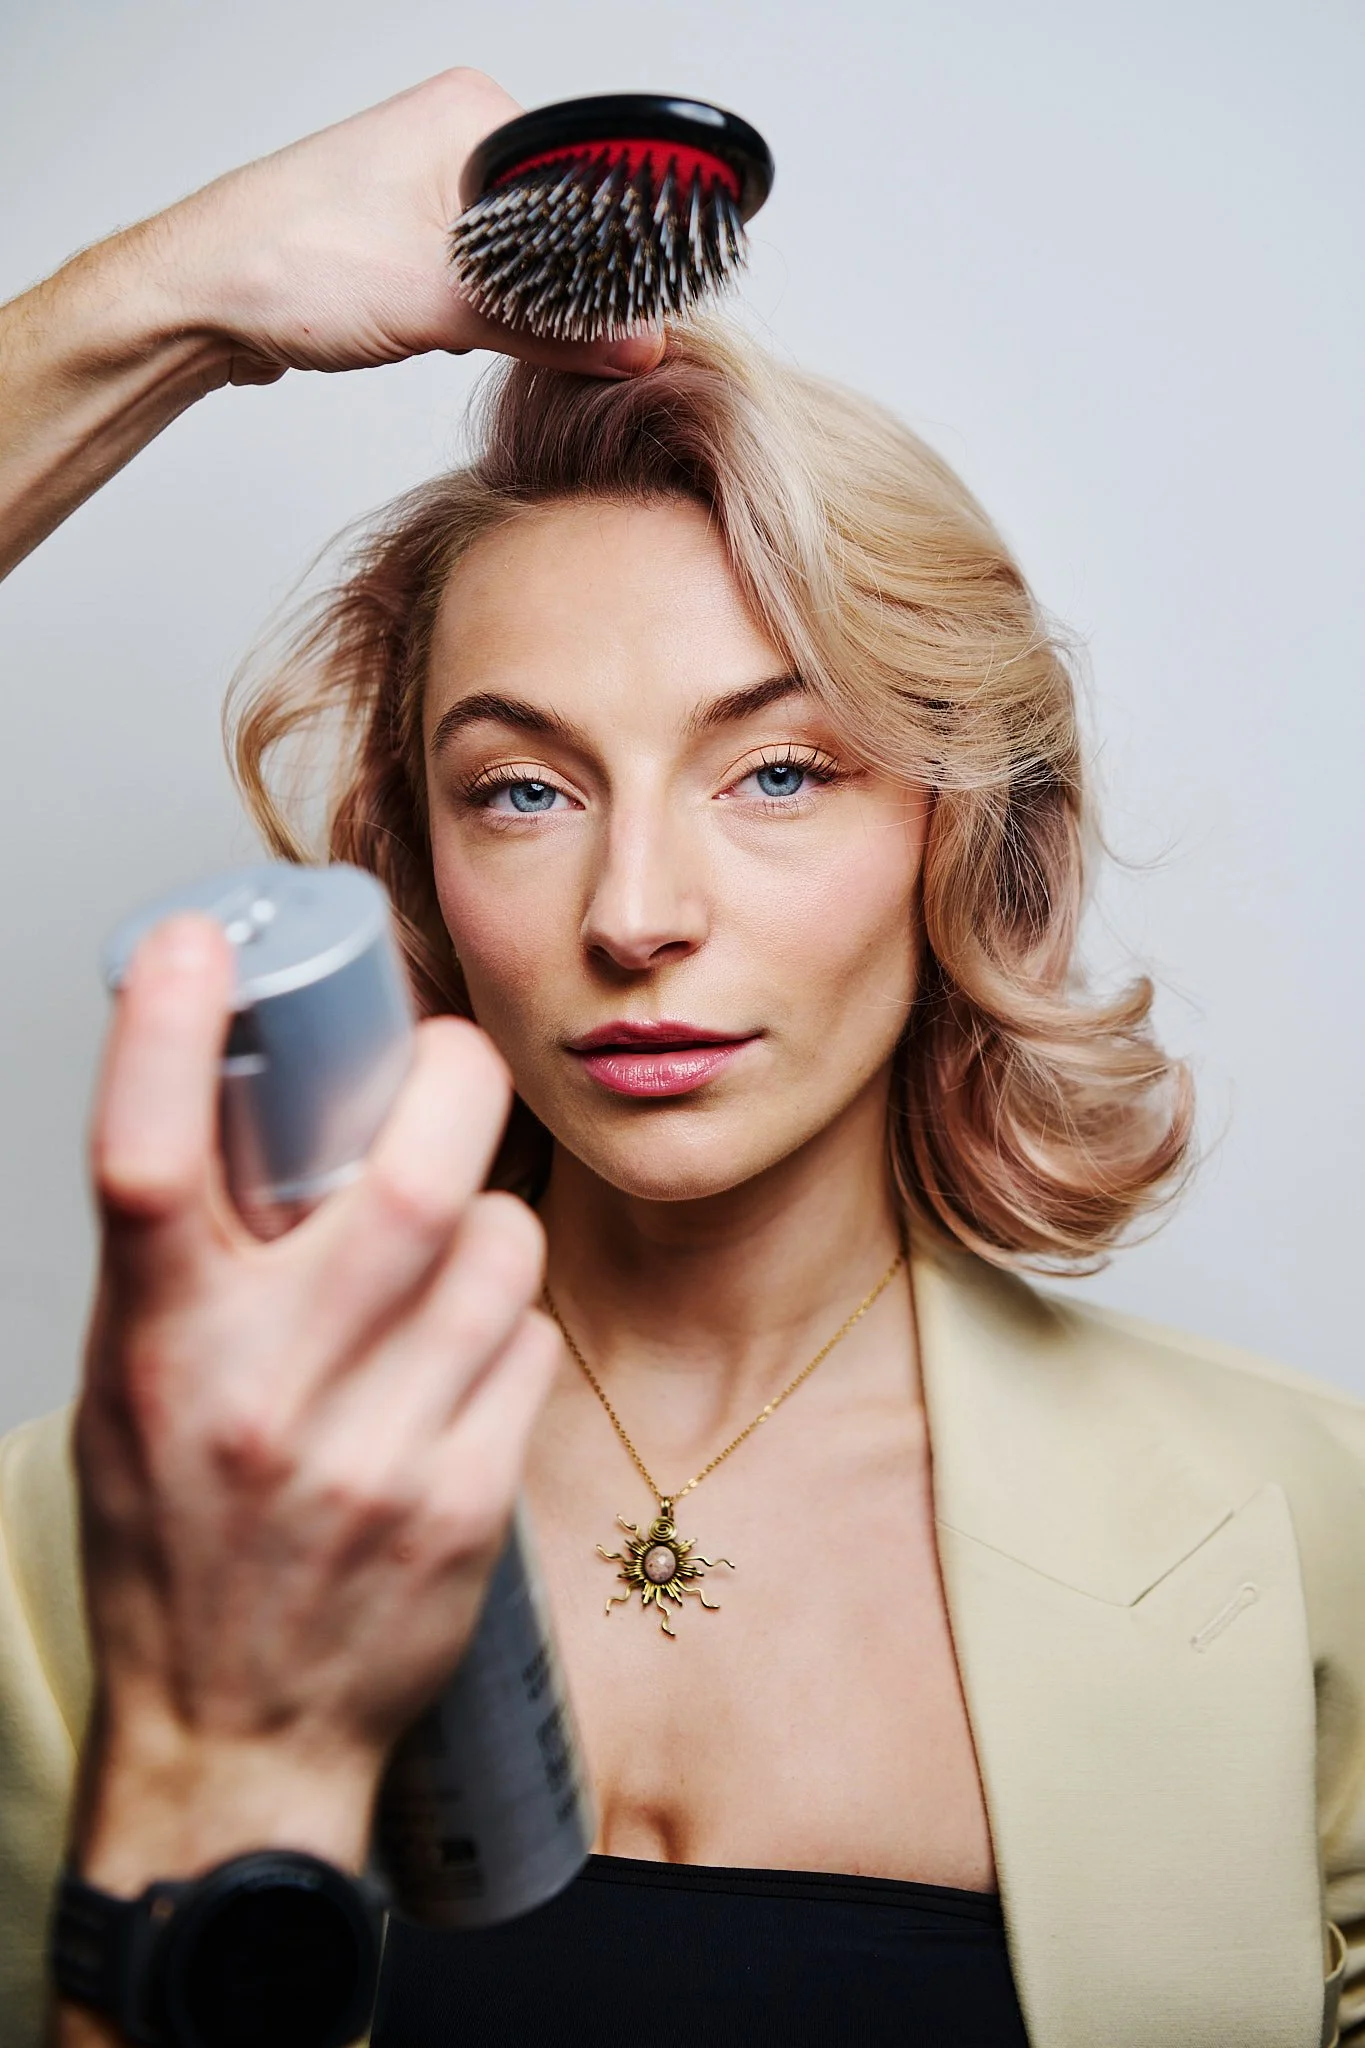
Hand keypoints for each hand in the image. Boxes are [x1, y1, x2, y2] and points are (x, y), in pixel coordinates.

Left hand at [0, 68, 661, 574]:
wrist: (198, 298)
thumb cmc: (287, 265)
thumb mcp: (440, 306)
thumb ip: (549, 331)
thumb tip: (636, 347)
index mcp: (473, 114)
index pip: (588, 178)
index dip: (614, 258)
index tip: (635, 319)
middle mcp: (454, 138)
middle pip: (560, 226)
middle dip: (557, 294)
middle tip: (547, 339)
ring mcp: (430, 187)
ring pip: (519, 262)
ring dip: (512, 312)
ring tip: (468, 330)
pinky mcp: (409, 237)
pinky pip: (479, 281)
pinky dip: (477, 319)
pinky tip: (448, 337)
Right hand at [71, 914, 559, 1892]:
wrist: (233, 1736)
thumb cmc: (176, 1544)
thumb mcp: (134, 1385)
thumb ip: (186, 1256)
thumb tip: (244, 1098)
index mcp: (157, 1348)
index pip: (141, 1161)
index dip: (162, 1031)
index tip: (196, 939)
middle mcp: (260, 1396)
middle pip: (401, 1179)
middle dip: (451, 1080)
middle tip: (450, 1058)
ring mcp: (375, 1455)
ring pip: (499, 1247)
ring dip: (493, 1215)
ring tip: (454, 1240)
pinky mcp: (464, 1503)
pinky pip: (527, 1343)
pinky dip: (507, 1321)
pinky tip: (464, 1356)